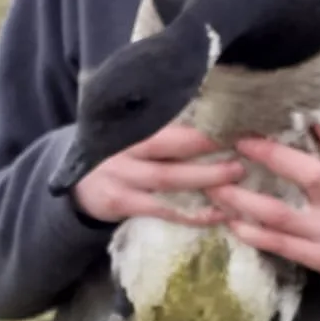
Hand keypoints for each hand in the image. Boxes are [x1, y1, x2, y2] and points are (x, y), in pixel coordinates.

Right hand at [71, 123, 244, 226]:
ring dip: (205, 179)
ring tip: (237, 176)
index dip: (197, 122)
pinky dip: (193, 213)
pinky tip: (219, 213)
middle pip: (166, 146)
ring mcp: (120, 178)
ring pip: (167, 180)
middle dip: (205, 145)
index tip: (231, 120)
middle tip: (242, 146)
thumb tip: (212, 106)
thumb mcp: (127, 130)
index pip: (164, 119)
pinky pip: (164, 210)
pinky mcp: (121, 203)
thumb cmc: (117, 151)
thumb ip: (158, 122)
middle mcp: (121, 148)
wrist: (77, 184)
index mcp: (125, 125)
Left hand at [213, 124, 319, 278]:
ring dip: (244, 200)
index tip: (290, 111)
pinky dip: (252, 233)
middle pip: (310, 174)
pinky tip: (230, 221)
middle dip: (273, 156)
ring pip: (281, 213)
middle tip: (238, 144)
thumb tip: (298, 114)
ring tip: (216, 188)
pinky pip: (279, 244)